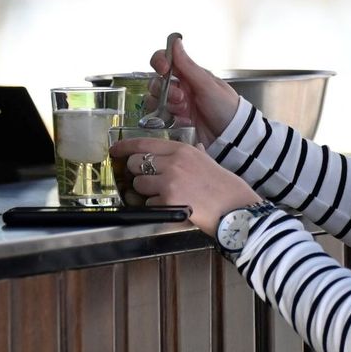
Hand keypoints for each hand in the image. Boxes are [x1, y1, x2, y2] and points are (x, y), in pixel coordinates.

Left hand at [109, 137, 258, 235]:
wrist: (236, 208)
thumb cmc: (225, 187)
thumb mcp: (208, 161)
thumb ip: (193, 154)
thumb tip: (188, 149)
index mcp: (183, 149)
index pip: (144, 143)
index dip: (125, 146)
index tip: (115, 150)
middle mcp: (173, 162)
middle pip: (136, 163)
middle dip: (137, 173)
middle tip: (148, 181)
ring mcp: (169, 181)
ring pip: (139, 185)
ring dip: (146, 193)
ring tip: (166, 197)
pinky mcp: (168, 201)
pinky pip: (149, 204)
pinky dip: (156, 208)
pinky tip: (173, 208)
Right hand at [143, 38, 239, 142]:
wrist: (232, 136)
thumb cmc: (226, 107)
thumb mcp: (208, 85)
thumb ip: (188, 66)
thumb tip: (176, 41)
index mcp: (190, 74)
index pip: (166, 60)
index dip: (160, 62)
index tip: (163, 69)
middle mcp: (181, 87)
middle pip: (157, 82)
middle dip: (166, 91)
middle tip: (181, 98)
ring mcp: (177, 104)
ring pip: (156, 100)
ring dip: (168, 105)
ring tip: (185, 112)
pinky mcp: (175, 121)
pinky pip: (161, 117)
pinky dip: (170, 119)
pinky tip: (185, 122)